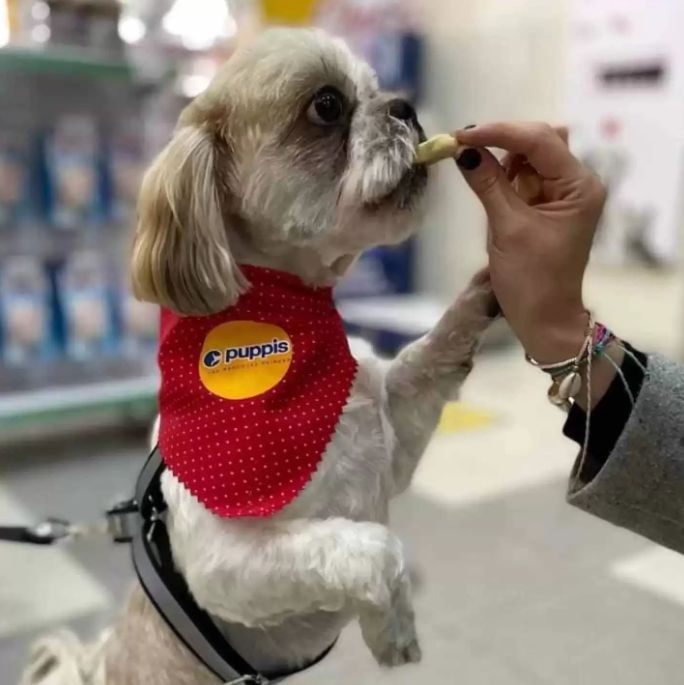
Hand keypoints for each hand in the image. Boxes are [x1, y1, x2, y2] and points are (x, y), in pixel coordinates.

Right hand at [453, 122, 606, 363]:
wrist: (543, 320)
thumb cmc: (532, 281)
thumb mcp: (507, 229)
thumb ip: (488, 184)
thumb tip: (463, 151)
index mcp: (579, 187)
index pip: (540, 141)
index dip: (499, 133)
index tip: (461, 136)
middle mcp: (576, 183)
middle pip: (539, 141)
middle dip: (501, 141)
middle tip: (461, 146)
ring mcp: (562, 193)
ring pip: (530, 156)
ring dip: (501, 158)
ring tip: (474, 169)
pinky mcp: (547, 205)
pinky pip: (524, 177)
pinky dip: (503, 175)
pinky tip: (487, 182)